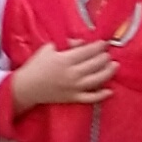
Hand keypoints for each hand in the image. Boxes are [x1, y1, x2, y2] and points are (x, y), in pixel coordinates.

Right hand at [3, 38, 118, 109]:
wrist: (26, 88)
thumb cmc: (36, 66)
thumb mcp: (48, 49)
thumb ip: (67, 44)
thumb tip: (81, 43)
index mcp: (64, 60)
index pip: (87, 51)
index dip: (98, 46)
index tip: (104, 43)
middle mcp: (71, 74)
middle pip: (94, 64)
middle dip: (104, 57)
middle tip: (109, 53)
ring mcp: (74, 88)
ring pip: (96, 80)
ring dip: (108, 72)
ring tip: (115, 65)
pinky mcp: (73, 98)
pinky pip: (90, 98)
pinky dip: (101, 95)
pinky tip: (110, 91)